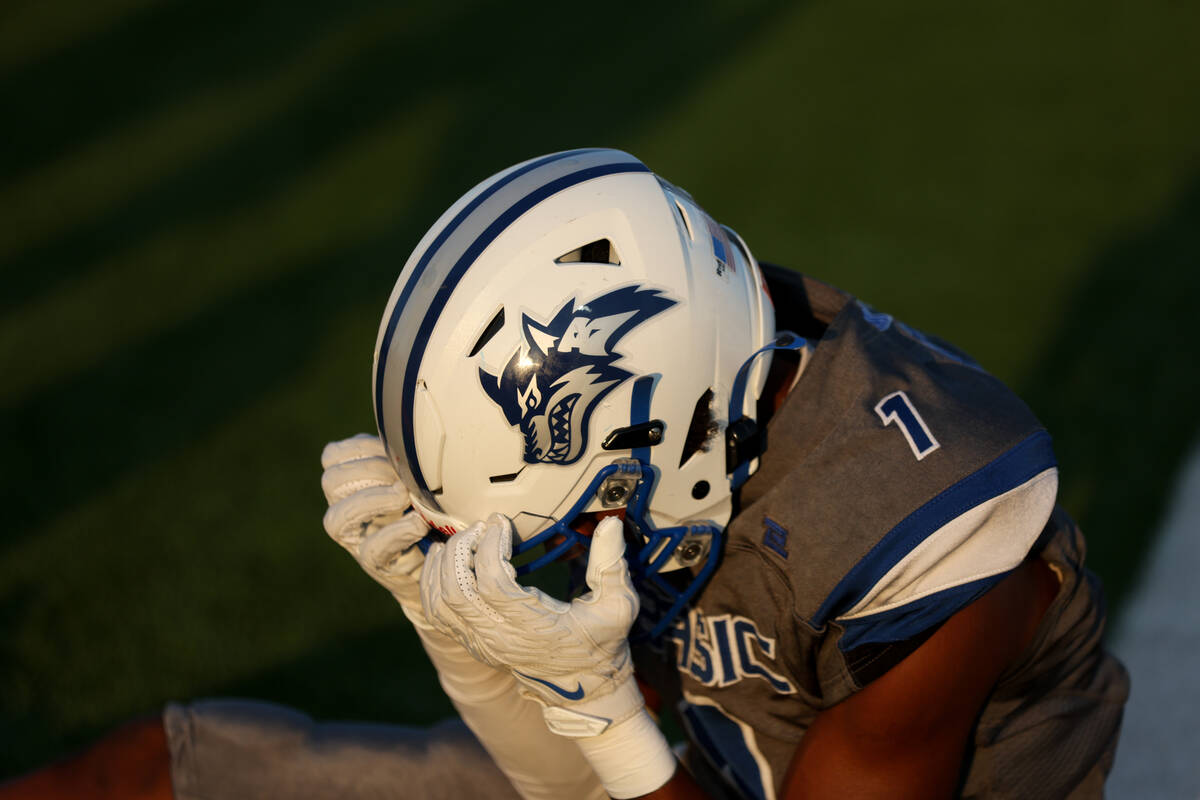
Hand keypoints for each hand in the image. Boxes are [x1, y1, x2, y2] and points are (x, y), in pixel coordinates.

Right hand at [321, 434, 428, 607]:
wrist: (440, 556)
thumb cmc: (428, 506)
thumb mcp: (414, 476)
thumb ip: (404, 456)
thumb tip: (412, 430)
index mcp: (352, 482)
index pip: (333, 457)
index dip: (359, 448)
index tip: (391, 448)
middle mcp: (345, 510)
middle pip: (332, 482)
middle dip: (368, 471)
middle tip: (401, 477)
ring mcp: (356, 539)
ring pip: (337, 519)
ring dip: (373, 501)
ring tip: (404, 496)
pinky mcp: (375, 565)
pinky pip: (373, 548)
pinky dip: (397, 532)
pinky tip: (418, 523)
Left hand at [421, 513, 643, 736]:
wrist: (584, 690)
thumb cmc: (601, 645)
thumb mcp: (618, 606)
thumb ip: (611, 564)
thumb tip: (611, 523)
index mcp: (533, 627)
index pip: (492, 583)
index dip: (490, 547)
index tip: (501, 523)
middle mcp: (500, 638)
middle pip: (456, 590)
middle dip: (461, 549)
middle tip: (479, 528)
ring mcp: (481, 643)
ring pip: (439, 602)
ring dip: (441, 565)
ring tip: (459, 540)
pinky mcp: (472, 644)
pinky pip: (435, 614)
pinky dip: (432, 584)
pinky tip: (445, 562)